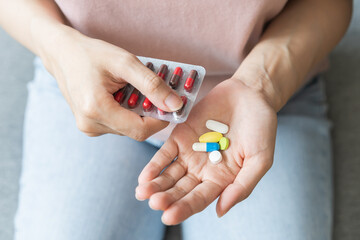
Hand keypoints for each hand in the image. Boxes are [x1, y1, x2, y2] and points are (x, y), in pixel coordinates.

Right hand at [38, 27, 182, 138]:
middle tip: (159, 93)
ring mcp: (89, 127)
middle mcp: (91, 124)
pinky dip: (128, 112)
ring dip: (139, 112)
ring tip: (138, 90)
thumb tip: (175, 105)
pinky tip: (125, 95)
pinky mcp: (90, 125)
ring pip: (128, 128)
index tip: (173, 105)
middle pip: (135, 130)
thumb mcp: (125, 63)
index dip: (161, 120)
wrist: (62, 54)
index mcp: (96, 110)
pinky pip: (119, 124)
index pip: (140, 130)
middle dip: (151, 114)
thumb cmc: (91, 54)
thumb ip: (152, 85)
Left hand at [136, 78, 276, 224]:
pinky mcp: (181, 136)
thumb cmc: (261, 128)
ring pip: (170, 174)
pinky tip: (144, 176)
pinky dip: (155, 164)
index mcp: (221, 180)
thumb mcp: (260, 159)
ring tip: (142, 192)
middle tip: (154, 203)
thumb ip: (242, 186)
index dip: (184, 208)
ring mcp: (190, 153)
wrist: (250, 94)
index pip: (200, 199)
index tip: (169, 216)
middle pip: (181, 189)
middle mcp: (203, 170)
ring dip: (156, 184)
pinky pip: (165, 153)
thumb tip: (220, 211)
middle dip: (167, 198)